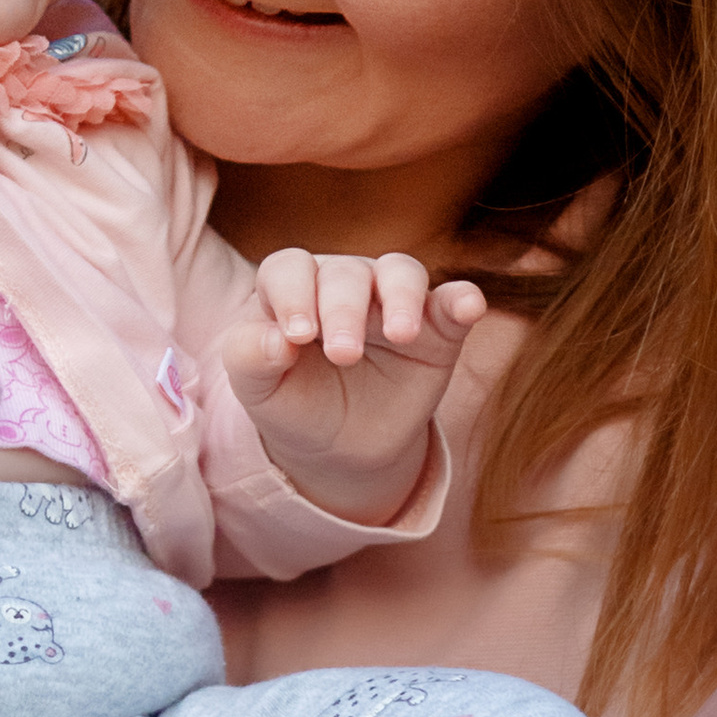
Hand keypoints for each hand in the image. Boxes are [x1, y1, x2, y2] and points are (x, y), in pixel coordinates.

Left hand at [218, 251, 486, 522]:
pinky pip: (453, 301)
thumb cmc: (293, 403)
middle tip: (343, 356)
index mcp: (292, 289)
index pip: (288, 269)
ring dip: (402, 298)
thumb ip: (248, 357)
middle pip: (345, 273)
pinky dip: (462, 299)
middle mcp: (343, 283)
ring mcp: (391, 300)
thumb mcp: (257, 389)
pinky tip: (468, 307)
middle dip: (343, 310)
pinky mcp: (436, 326)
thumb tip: (276, 340)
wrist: (340, 446)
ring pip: (400, 272)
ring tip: (401, 334)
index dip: (293, 295)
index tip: (297, 336)